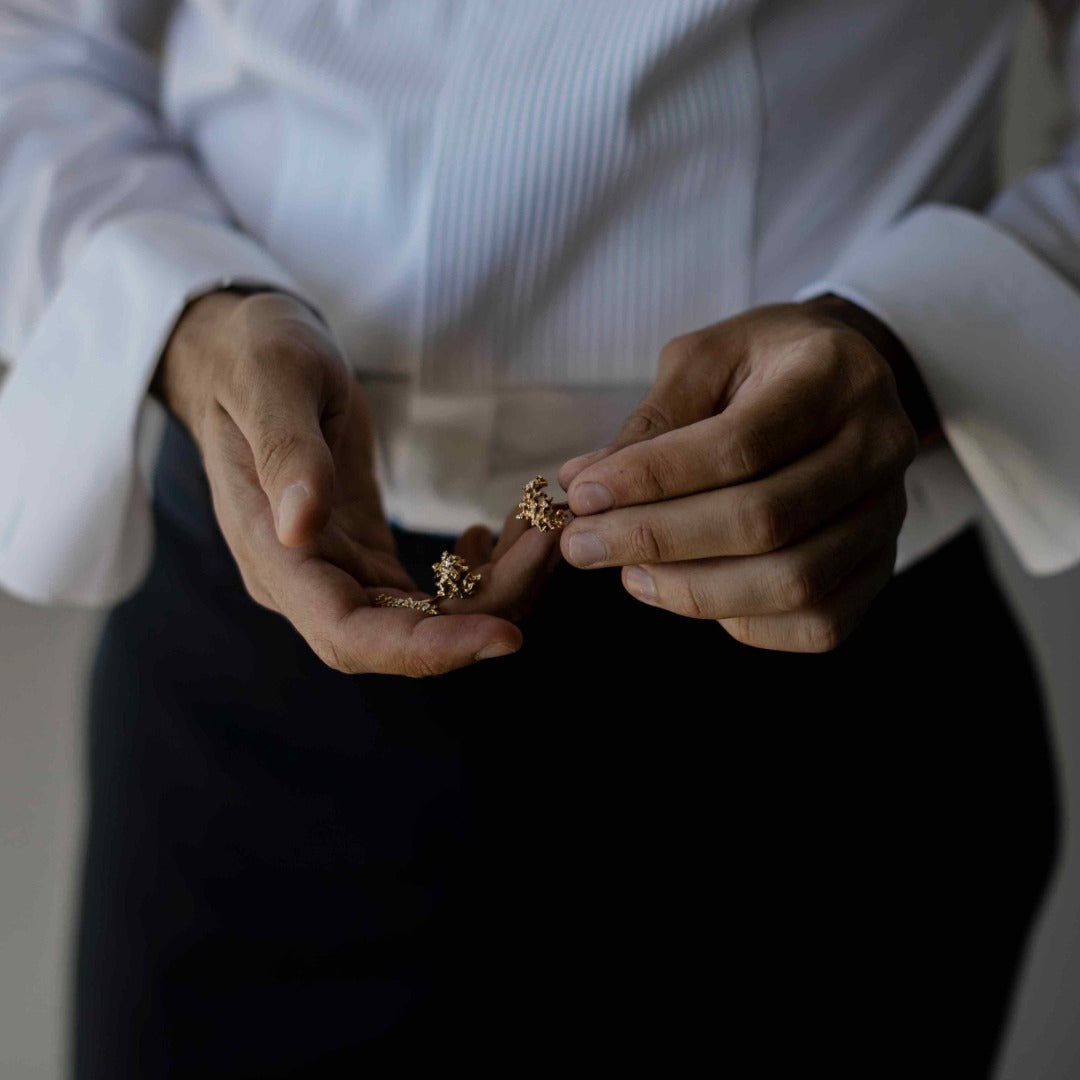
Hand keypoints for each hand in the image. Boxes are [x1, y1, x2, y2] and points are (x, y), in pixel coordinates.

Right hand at [153, 289, 558, 675]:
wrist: (244, 351)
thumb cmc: (251, 357)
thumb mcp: (268, 384)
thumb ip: (285, 454)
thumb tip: (301, 526)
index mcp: (275, 554)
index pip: (350, 635)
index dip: (428, 650)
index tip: (506, 636)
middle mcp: (306, 581)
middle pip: (405, 636)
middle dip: (489, 605)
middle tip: (552, 540)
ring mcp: (338, 570)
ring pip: (429, 617)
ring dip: (497, 584)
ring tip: (543, 524)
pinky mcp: (365, 554)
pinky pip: (431, 590)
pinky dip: (479, 571)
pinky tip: (501, 531)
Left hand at [556, 299, 920, 652]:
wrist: (842, 378)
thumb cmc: (761, 365)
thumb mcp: (704, 360)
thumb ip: (651, 421)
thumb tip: (583, 484)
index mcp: (833, 375)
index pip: (739, 445)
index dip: (652, 479)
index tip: (582, 497)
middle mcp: (879, 445)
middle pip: (766, 520)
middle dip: (657, 539)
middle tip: (583, 546)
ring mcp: (890, 513)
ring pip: (795, 581)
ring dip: (694, 591)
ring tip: (628, 575)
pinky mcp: (883, 564)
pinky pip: (820, 623)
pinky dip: (747, 624)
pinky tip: (693, 594)